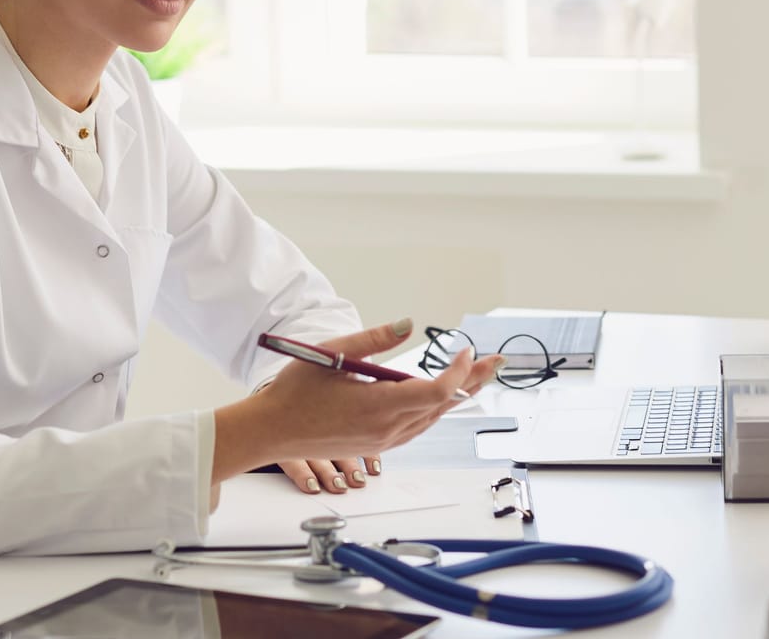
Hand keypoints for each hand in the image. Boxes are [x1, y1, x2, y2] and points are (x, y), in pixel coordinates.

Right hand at [212, 319, 504, 493]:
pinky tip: (441, 397)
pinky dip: (435, 409)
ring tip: (477, 375)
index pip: (437, 390)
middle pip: (444, 405)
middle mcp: (387, 429)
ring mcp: (383, 441)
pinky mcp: (376, 444)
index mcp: (379, 406)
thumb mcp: (332, 353)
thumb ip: (373, 339)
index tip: (466, 349)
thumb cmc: (294, 392)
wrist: (271, 431)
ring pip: (433, 418)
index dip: (459, 371)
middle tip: (496, 361)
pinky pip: (417, 427)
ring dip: (457, 395)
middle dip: (473, 381)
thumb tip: (407, 324)